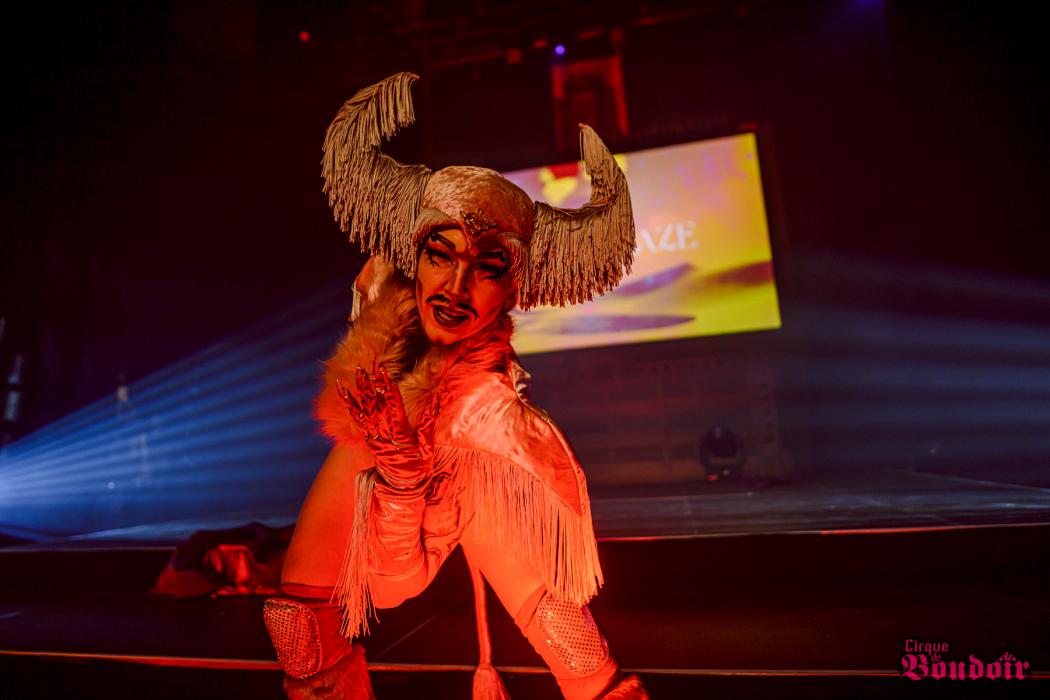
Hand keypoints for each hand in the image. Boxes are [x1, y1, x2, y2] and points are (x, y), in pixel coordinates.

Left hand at [336, 360, 438, 488]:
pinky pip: (358, 420)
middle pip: (377, 404)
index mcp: (401, 434)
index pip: (393, 406)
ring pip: (366, 410)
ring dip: (361, 390)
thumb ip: (429, 423)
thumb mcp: (428, 447)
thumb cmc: (418, 467)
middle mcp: (384, 434)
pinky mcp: (369, 440)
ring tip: (357, 373)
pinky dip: (352, 405)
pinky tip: (346, 394)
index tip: (384, 372)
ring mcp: (374, 437)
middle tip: (368, 366)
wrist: (401, 487)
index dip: (388, 388)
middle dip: (373, 384)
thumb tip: (436, 401)